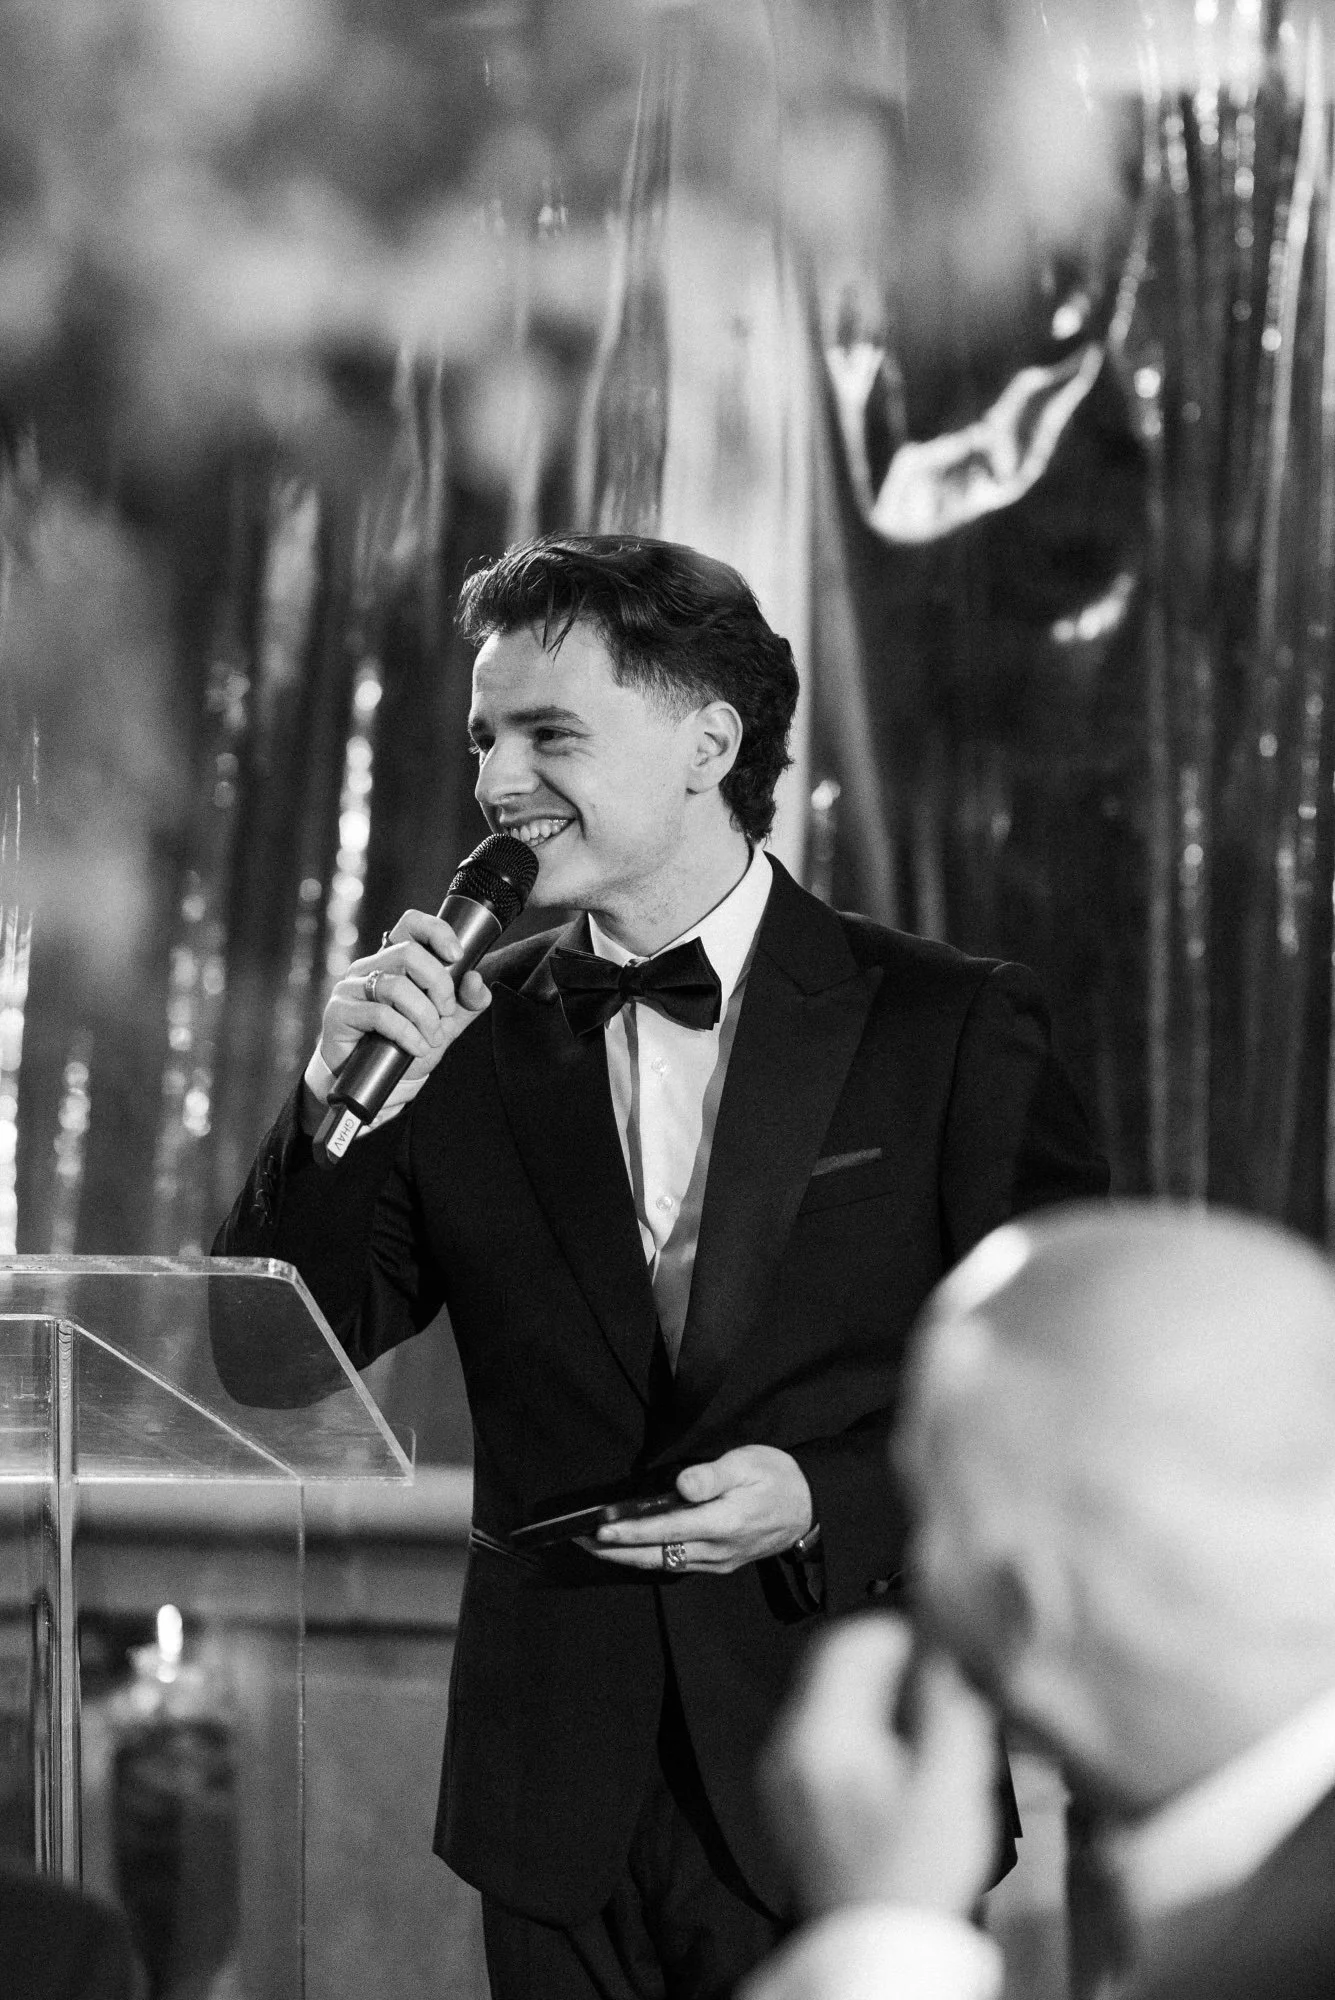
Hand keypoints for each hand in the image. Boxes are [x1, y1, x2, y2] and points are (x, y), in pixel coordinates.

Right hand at [318, 909, 491, 1082]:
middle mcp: (370, 966)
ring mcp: (351, 987)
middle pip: (409, 953)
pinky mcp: (340, 1011)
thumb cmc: (405, 1044)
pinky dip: (407, 1034)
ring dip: (425, 1016)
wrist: (376, 1082)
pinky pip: (380, 1014)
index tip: (457, 955)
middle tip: (446, 1012)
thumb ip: (466, 1002)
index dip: (436, 931)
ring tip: (432, 1038)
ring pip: (397, 986)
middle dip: (439, 984)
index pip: (411, 924)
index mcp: (394, 960)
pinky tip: (416, 1048)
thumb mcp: (444, 1023)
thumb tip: (476, 979)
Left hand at [586, 1445, 813, 1573]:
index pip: (666, 1530)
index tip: (601, 1528)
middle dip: (617, 1550)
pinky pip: (679, 1565)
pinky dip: (651, 1558)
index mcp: (722, 1523)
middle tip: (581, 1542)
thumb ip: (713, 1476)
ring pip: (664, 1563)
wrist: (809, 1507)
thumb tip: (682, 1486)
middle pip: (657, 1555)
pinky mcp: (720, 1564)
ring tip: (598, 1547)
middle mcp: (717, 1549)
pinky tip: (634, 1550)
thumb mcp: (749, 1463)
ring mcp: (719, 1561)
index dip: (631, 1530)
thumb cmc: (777, 1478)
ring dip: (629, 1557)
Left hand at [759, 1613, 998, 1917]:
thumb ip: (948, 1706)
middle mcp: (790, 1748)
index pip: (846, 1643)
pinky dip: (862, 1729)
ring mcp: (785, 1774)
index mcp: (823, 1737)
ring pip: (831, 1700)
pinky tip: (901, 1759)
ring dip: (878, 1696)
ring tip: (925, 1723)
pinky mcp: (792, 1796)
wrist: (878, 1948)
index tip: (934, 1646)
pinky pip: (825, 1735)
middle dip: (890, 1665)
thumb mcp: (950, 1785)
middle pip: (835, 1668)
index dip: (896, 1633)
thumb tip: (946, 1649)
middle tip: (936, 1682)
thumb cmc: (913, 1877)